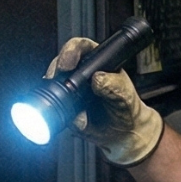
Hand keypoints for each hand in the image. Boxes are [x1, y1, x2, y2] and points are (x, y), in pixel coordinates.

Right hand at [46, 37, 163, 165]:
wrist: (124, 133)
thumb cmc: (127, 108)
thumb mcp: (126, 95)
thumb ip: (114, 86)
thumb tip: (98, 79)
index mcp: (96, 62)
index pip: (79, 48)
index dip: (70, 51)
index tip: (68, 63)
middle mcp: (80, 74)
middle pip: (60, 63)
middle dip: (55, 70)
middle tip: (56, 78)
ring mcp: (70, 91)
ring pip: (53, 85)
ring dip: (54, 93)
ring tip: (71, 105)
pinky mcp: (64, 109)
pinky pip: (55, 109)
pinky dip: (62, 115)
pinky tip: (77, 119)